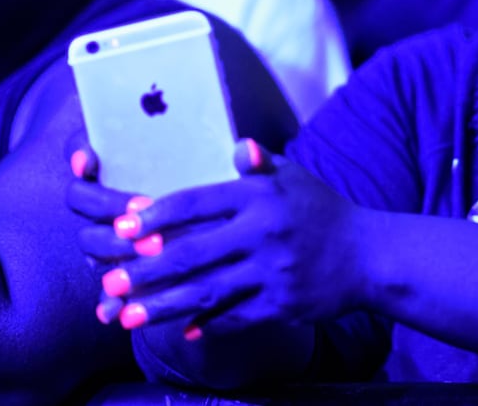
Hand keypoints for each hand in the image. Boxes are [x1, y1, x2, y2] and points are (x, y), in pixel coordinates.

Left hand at [68, 138, 367, 338]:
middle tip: (109, 280)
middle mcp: (263, 233)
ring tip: (127, 316)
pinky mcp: (281, 304)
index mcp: (260, 196)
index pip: (197, 201)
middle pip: (192, 253)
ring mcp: (271, 272)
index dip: (157, 214)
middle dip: (145, 269)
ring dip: (163, 306)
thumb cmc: (321, 211)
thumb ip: (258, 163)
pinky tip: (182, 331)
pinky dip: (207, 324)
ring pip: (206, 291)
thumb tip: (237, 147)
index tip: (123, 226)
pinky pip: (234, 317)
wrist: (368, 255)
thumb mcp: (293, 177)